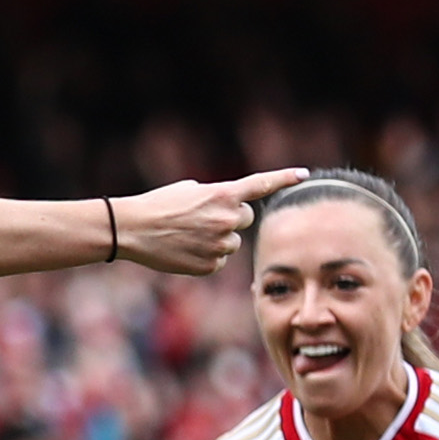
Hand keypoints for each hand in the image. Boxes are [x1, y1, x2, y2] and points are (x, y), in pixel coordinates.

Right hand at [113, 169, 308, 275]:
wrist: (133, 230)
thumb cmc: (158, 205)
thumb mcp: (191, 190)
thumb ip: (217, 196)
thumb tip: (230, 209)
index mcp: (223, 194)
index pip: (261, 184)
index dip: (284, 177)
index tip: (305, 174)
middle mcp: (227, 218)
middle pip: (245, 219)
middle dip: (229, 218)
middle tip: (202, 218)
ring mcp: (220, 244)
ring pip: (232, 243)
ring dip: (217, 239)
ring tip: (188, 236)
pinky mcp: (211, 265)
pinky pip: (219, 261)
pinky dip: (206, 257)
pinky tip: (185, 250)